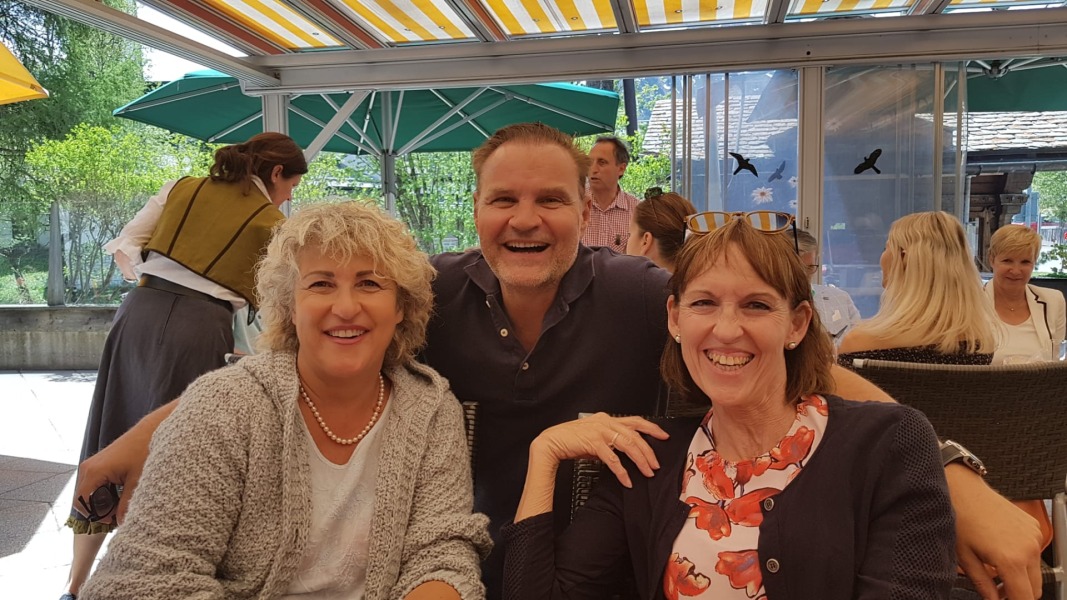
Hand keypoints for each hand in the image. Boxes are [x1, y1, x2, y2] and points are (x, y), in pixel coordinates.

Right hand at [72, 427, 149, 524]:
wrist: (150, 430)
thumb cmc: (144, 451)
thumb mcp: (136, 481)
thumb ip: (126, 504)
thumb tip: (121, 522)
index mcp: (94, 472)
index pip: (81, 503)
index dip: (94, 515)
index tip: (112, 518)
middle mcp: (88, 468)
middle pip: (83, 498)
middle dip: (99, 509)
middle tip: (119, 511)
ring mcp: (92, 464)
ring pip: (89, 491)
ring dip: (103, 500)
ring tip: (122, 500)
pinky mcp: (99, 463)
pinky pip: (95, 483)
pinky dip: (105, 491)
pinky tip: (121, 490)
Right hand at [531, 413, 669, 488]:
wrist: (552, 442)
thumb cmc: (571, 439)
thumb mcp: (594, 436)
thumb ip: (609, 439)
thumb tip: (625, 449)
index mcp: (607, 418)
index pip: (635, 420)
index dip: (652, 427)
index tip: (664, 436)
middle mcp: (605, 422)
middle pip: (635, 435)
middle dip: (648, 450)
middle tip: (656, 463)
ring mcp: (600, 431)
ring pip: (628, 445)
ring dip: (640, 460)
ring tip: (647, 472)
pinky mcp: (593, 442)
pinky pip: (613, 459)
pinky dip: (622, 471)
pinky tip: (627, 480)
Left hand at [946, 464, 1042, 599]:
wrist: (963, 489)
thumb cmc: (960, 519)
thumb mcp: (965, 559)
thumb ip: (983, 585)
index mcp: (1011, 559)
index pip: (1024, 598)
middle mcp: (1028, 548)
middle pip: (1035, 589)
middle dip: (1018, 594)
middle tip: (997, 591)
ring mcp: (1033, 536)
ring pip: (1036, 572)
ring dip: (1021, 577)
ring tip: (996, 572)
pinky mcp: (1033, 526)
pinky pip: (1034, 552)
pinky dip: (1023, 559)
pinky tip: (1002, 553)